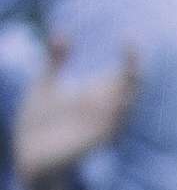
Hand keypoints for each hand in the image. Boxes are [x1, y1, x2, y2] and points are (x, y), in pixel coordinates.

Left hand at [14, 39, 137, 189]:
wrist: (27, 157)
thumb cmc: (38, 125)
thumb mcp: (44, 86)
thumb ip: (55, 61)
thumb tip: (61, 32)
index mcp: (97, 96)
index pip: (124, 74)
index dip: (131, 56)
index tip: (129, 36)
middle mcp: (105, 109)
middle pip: (132, 87)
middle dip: (135, 69)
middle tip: (132, 47)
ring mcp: (103, 125)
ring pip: (128, 104)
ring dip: (131, 88)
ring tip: (131, 69)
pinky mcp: (95, 140)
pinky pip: (114, 124)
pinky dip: (118, 111)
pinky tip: (118, 99)